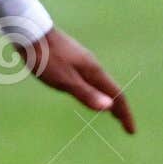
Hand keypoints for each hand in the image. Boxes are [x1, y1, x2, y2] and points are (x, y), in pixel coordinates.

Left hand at [15, 28, 134, 132]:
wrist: (30, 32)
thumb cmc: (46, 58)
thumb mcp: (65, 81)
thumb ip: (86, 94)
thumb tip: (110, 108)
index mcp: (93, 71)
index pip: (116, 95)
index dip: (125, 114)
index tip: (131, 131)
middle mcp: (92, 65)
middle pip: (111, 89)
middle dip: (120, 108)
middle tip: (125, 124)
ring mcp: (82, 61)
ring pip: (100, 83)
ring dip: (108, 98)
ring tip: (110, 111)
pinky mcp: (71, 59)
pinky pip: (91, 78)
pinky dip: (96, 90)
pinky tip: (88, 91)